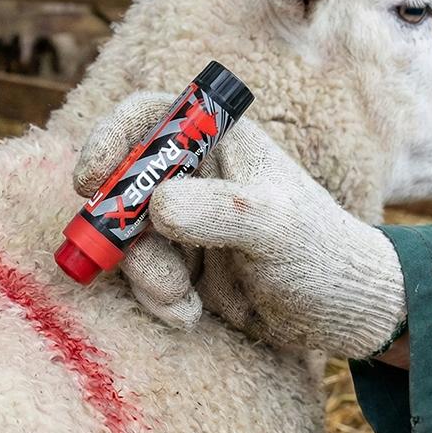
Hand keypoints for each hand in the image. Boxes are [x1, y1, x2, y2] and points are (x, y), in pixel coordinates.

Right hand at [74, 93, 406, 358]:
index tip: (90, 182)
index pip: (147, 117)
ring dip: (146, 274)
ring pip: (130, 240)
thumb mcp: (274, 225)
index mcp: (217, 140)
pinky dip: (159, 299)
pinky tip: (191, 314)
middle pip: (124, 186)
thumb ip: (219, 210)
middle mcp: (194, 176)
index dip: (110, 140)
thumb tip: (157, 207)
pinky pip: (144, 277)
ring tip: (181, 298)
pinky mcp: (183, 265)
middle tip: (122, 260)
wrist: (342, 314)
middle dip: (120, 230)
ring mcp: (185, 223)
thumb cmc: (322, 253)